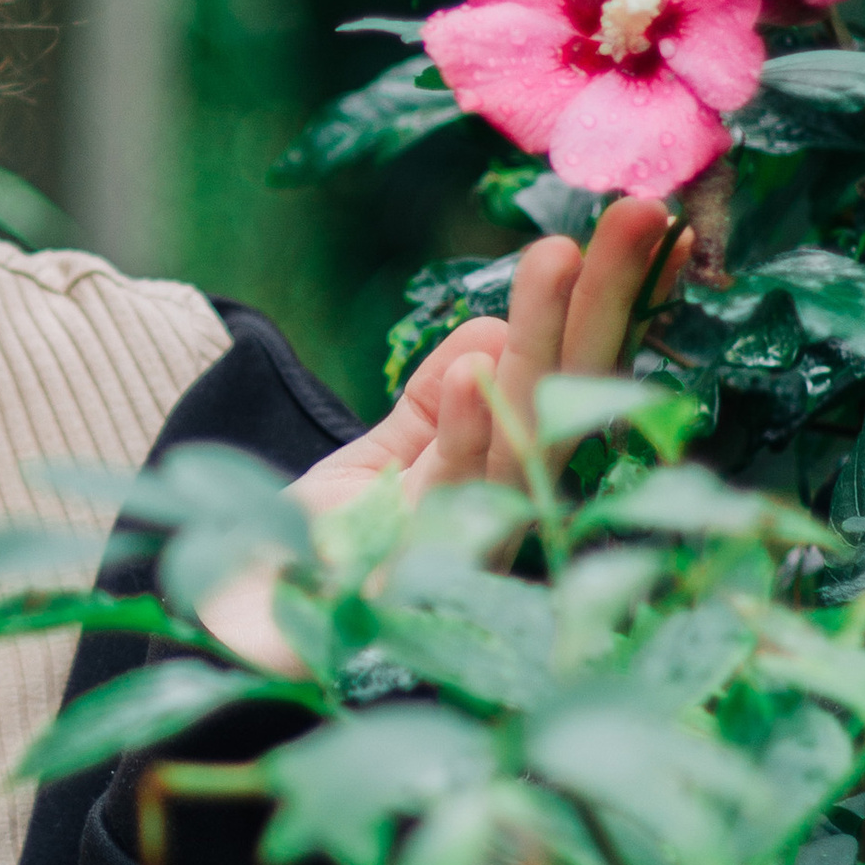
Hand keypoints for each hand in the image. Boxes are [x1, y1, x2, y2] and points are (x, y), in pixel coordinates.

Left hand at [203, 197, 685, 672]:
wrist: (225, 652)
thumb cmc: (302, 565)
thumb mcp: (369, 466)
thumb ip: (431, 405)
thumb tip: (495, 330)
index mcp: (496, 481)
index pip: (563, 375)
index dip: (601, 302)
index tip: (638, 215)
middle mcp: (499, 518)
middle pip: (567, 397)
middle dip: (605, 305)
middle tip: (638, 211)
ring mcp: (464, 555)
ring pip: (525, 438)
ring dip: (543, 344)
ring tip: (561, 257)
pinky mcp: (415, 591)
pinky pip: (451, 505)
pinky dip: (464, 434)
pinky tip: (477, 371)